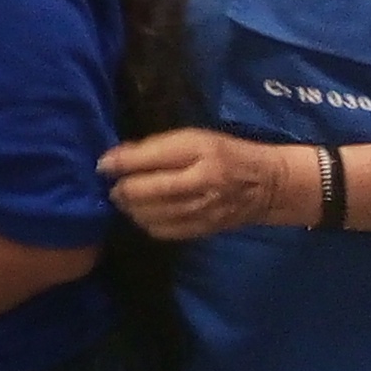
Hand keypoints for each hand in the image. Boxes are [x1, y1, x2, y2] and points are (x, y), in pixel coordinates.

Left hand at [102, 130, 312, 241]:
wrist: (267, 185)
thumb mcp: (194, 138)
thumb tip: (113, 159)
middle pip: (145, 191)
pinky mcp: (203, 229)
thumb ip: (154, 147)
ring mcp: (203, 210)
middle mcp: (201, 182)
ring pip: (149, 214)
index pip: (148, 159)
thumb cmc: (225, 153)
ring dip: (130, 208)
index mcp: (199, 151)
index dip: (118, 163)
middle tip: (112, 185)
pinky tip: (143, 213)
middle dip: (120, 189)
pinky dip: (145, 223)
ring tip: (126, 199)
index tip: (102, 165)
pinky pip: (162, 231)